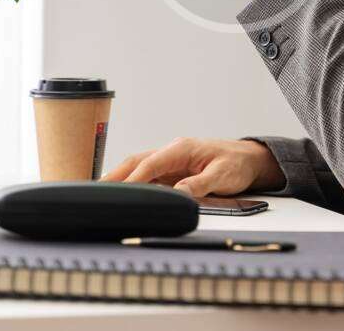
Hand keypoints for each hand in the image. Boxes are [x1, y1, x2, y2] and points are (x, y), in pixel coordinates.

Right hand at [99, 137, 283, 196]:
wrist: (248, 159)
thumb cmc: (237, 164)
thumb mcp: (222, 175)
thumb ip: (199, 184)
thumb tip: (179, 193)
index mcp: (181, 149)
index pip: (150, 164)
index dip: (133, 179)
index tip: (120, 193)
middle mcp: (172, 151)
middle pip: (137, 161)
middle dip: (115, 175)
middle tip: (95, 191)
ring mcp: (170, 160)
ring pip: (139, 166)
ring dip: (121, 178)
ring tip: (101, 193)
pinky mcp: (172, 169)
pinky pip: (147, 174)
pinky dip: (132, 182)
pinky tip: (123, 192)